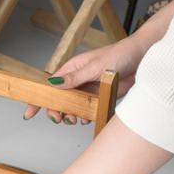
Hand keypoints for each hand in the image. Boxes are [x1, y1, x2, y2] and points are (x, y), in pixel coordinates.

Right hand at [25, 35, 145, 122]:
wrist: (144, 59)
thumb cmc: (121, 54)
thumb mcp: (95, 66)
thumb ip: (75, 78)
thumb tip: (54, 84)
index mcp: (72, 69)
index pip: (49, 86)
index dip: (38, 99)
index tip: (29, 113)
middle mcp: (78, 80)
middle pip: (58, 100)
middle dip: (55, 111)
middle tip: (60, 119)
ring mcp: (88, 89)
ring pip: (71, 107)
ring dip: (70, 115)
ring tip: (76, 119)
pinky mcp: (99, 96)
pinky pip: (86, 110)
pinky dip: (84, 116)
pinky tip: (87, 118)